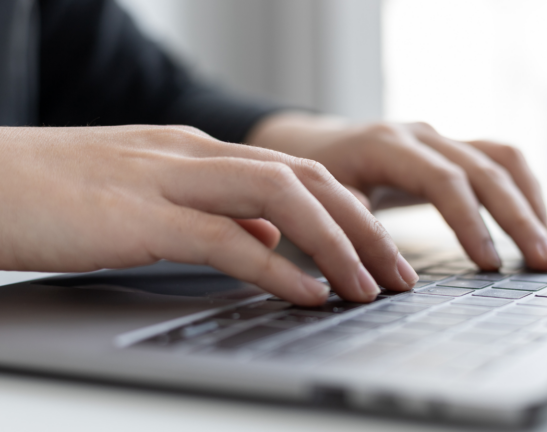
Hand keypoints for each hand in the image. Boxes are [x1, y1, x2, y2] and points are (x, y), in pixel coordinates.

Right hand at [0, 126, 418, 304]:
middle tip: (398, 274)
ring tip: (368, 287)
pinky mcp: (138, 216)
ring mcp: (168, 181)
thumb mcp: (152, 202)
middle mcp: (194, 157)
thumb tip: (267, 243)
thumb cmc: (58, 197)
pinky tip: (308, 293)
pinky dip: (277, 267)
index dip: (350, 212)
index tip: (380, 252)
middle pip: (306, 180)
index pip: (298, 172)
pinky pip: (226, 238)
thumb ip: (214, 217)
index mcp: (199, 153)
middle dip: (363, 228)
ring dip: (335, 244)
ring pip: (280, 198)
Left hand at [247, 114, 546, 270]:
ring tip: (546, 248)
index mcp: (388, 145)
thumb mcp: (322, 202)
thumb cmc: (313, 176)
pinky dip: (521, 190)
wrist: (311, 144)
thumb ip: (353, 231)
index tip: (490, 264)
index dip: (470, 222)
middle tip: (545, 262)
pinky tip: (532, 223)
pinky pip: (500, 161)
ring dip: (530, 203)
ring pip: (502, 159)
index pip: (445, 180)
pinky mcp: (452, 149)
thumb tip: (396, 281)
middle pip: (486, 169)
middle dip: (519, 218)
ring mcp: (440, 139)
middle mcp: (421, 136)